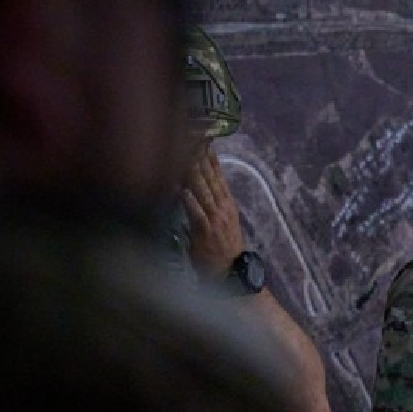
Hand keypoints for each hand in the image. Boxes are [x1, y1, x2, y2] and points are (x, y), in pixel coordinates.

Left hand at [181, 143, 245, 278]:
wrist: (231, 273)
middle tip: (192, 138)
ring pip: (203, 190)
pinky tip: (181, 188)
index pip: (218, 176)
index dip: (211, 158)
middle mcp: (223, 207)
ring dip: (193, 172)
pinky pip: (196, 212)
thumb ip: (209, 206)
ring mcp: (215, 218)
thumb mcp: (222, 223)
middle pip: (210, 178)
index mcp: (227, 204)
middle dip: (200, 157)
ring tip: (184, 154)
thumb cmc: (222, 250)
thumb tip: (193, 189)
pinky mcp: (206, 231)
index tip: (204, 140)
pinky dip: (188, 199)